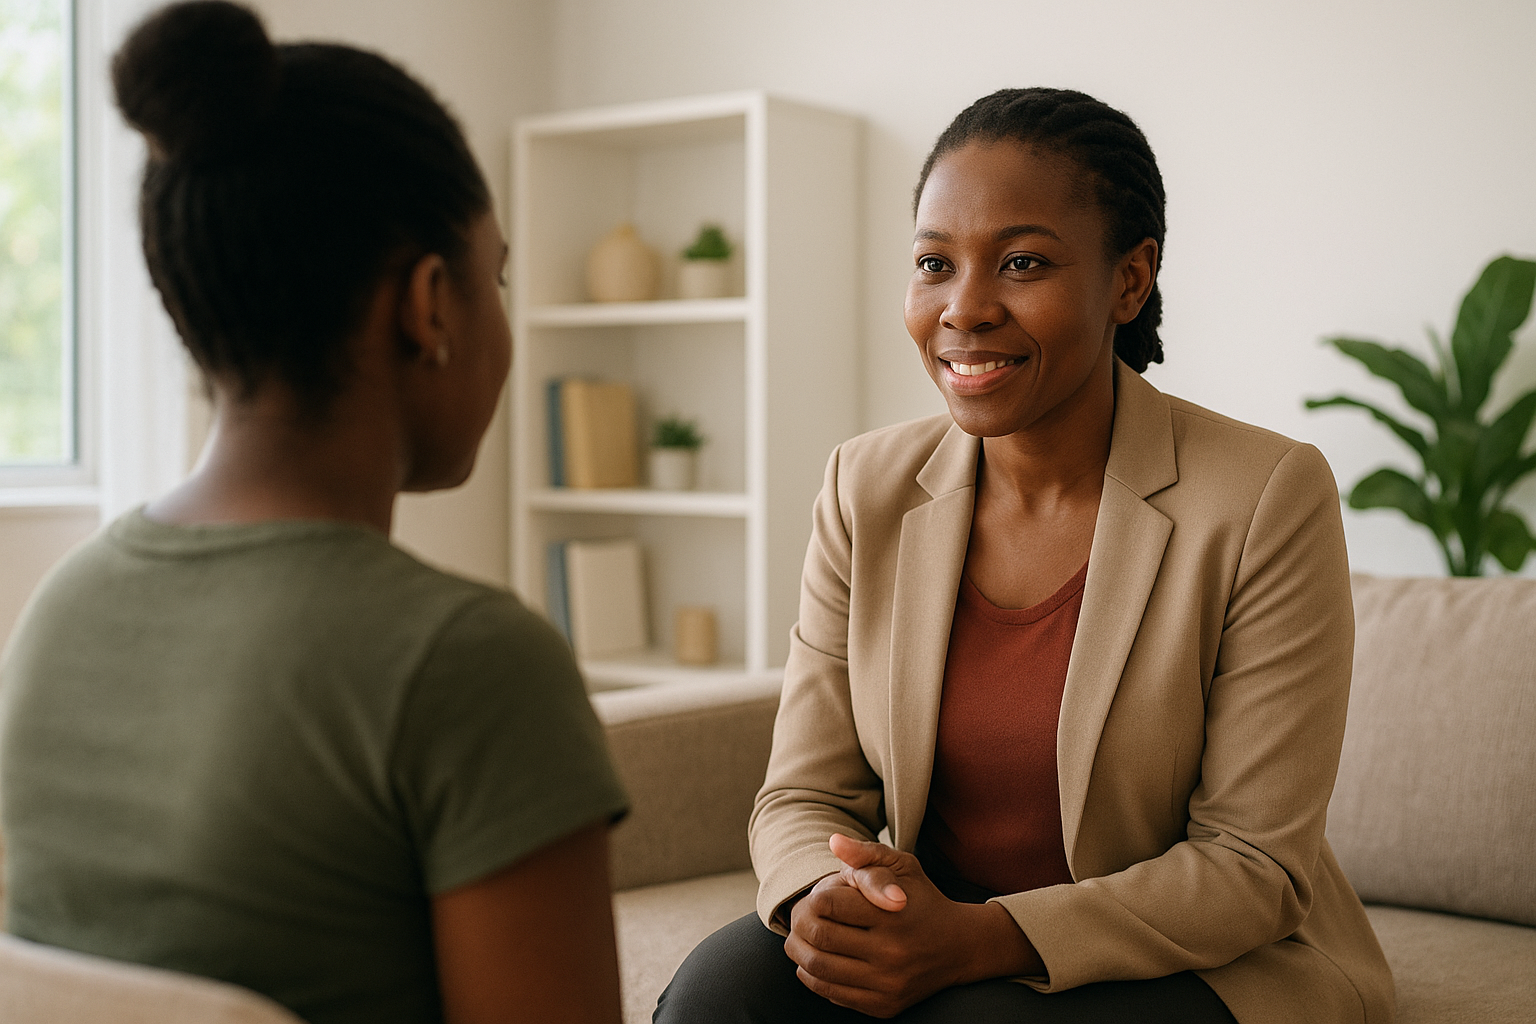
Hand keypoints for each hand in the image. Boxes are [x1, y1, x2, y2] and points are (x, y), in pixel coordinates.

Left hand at [784, 834, 1039, 1017]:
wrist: (959, 947)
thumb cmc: (922, 899)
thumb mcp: (902, 866)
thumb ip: (866, 853)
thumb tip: (834, 841)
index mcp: (892, 913)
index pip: (827, 903)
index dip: (815, 896)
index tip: (820, 895)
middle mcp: (892, 951)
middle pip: (819, 936)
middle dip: (799, 923)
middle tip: (797, 916)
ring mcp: (888, 982)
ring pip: (819, 967)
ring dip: (798, 951)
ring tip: (797, 939)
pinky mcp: (884, 1005)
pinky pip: (832, 992)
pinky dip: (812, 977)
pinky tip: (812, 962)